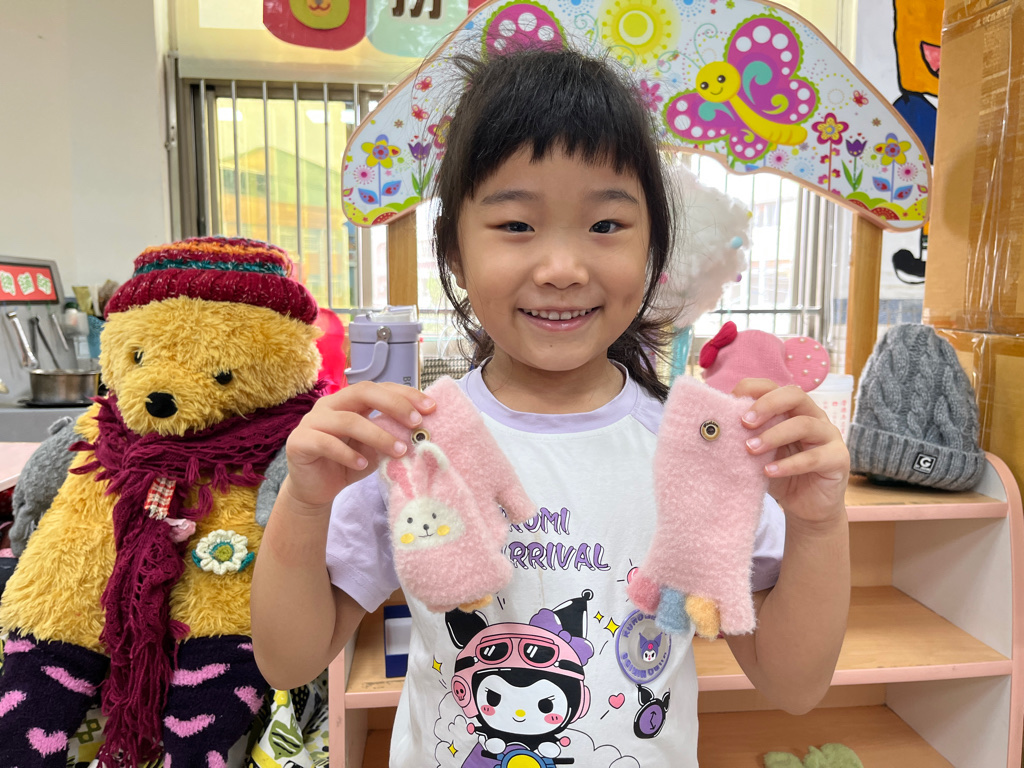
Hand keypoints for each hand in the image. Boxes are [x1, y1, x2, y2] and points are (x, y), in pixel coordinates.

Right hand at [282, 381, 436, 513]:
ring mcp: (312, 421)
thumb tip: (421, 431)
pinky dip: (348, 454)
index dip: (405, 394)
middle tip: (416, 423)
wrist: (315, 489)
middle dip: (393, 405)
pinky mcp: (299, 442)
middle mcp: (330, 404)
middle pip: (362, 392)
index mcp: (349, 400)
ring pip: (348, 420)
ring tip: (399, 451)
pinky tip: (363, 464)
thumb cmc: (347, 463)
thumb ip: (390, 436)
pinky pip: (326, 443)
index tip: (430, 407)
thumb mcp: (374, 449)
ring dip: (377, 435)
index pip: (380, 388)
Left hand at [732, 378, 848, 528]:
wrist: (806, 507)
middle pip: (794, 395)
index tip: (729, 405)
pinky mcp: (838, 458)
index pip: (774, 387)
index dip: (752, 390)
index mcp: (791, 409)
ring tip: (751, 450)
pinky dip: (788, 464)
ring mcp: (829, 435)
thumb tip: (715, 428)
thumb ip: (746, 438)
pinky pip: (814, 457)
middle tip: (744, 422)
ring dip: (774, 436)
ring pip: (804, 424)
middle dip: (767, 405)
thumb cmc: (780, 473)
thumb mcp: (759, 453)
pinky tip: (768, 472)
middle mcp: (813, 416)